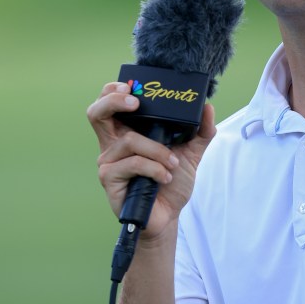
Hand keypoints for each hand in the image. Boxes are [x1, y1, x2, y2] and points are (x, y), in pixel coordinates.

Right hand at [87, 82, 215, 238]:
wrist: (168, 216)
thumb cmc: (171, 183)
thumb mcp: (190, 153)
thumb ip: (200, 131)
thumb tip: (208, 106)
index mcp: (126, 133)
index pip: (108, 104)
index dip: (113, 91)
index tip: (132, 87)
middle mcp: (112, 144)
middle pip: (96, 113)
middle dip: (113, 101)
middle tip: (135, 103)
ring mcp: (108, 161)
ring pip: (129, 141)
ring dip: (156, 150)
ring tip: (172, 162)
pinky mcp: (110, 178)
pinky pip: (132, 164)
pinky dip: (154, 168)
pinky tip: (165, 177)